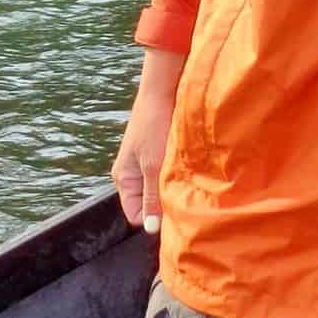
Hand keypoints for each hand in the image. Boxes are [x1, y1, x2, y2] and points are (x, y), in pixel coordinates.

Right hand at [111, 48, 183, 231]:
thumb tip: (149, 229)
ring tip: (191, 181)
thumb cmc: (155, 124)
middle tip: (187, 198)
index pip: (136, 215)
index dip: (154, 218)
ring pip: (163, 188)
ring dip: (176, 187)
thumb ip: (152, 196)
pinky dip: (181, 173)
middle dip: (167, 203)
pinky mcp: (162, 152)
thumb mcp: (153, 164)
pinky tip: (193, 169)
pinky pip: (171, 173)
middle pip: (150, 203)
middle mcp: (134, 173)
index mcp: (124, 178)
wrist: (164, 89)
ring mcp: (148, 162)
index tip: (175, 213)